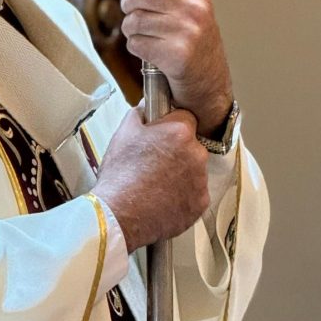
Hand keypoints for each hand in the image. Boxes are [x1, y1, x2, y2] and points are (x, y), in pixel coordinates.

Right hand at [92, 105, 208, 252]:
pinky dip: (183, 195)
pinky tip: (162, 197)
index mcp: (180, 132)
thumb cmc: (120, 175)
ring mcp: (201, 181)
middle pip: (191, 145)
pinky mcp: (200, 204)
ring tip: (156, 182)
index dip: (170, 125)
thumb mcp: (123, 133)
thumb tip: (148, 104)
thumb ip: (141, 111)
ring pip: (194, 169)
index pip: (185, 117)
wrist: (119, 215)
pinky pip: (195, 193)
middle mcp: (197, 154)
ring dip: (181, 173)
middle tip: (154, 161)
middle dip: (176, 150)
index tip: (161, 134)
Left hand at [120, 0, 233, 134]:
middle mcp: (194, 8)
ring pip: (134, 19)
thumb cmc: (195, 44)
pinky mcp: (176, 55)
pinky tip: (149, 51)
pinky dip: (136, 48)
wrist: (210, 83)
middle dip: (128, 3)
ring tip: (144, 34)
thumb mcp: (192, 8)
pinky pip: (135, 43)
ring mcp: (186, 32)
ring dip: (131, 29)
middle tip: (133, 11)